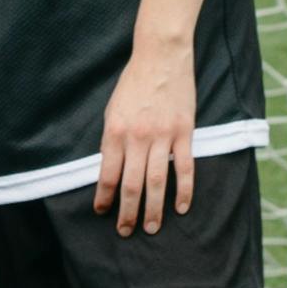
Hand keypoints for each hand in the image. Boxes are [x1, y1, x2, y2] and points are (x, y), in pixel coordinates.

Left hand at [94, 33, 198, 231]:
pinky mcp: (184, 132)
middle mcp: (137, 137)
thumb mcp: (112, 110)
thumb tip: (111, 169)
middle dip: (127, 212)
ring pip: (157, 182)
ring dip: (153, 209)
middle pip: (132, 185)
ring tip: (150, 228)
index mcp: (115, 131)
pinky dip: (184, 190)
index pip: (107, 174)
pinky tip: (182, 207)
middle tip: (126, 231)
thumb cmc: (133, 83)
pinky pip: (185, 168)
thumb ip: (112, 139)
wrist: (160, 56)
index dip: (103, 197)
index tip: (101, 212)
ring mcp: (162, 136)